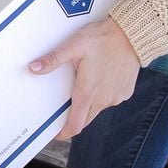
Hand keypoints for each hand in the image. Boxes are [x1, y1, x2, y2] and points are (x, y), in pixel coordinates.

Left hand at [31, 18, 140, 139]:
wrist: (132, 34)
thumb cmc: (104, 39)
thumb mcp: (74, 46)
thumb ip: (53, 60)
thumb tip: (34, 68)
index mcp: (88, 92)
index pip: (75, 125)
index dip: (64, 133)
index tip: (56, 134)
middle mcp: (104, 100)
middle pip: (85, 120)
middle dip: (74, 119)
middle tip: (65, 111)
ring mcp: (116, 97)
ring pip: (98, 108)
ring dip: (90, 103)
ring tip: (85, 84)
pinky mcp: (126, 92)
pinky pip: (111, 99)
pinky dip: (103, 95)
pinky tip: (101, 79)